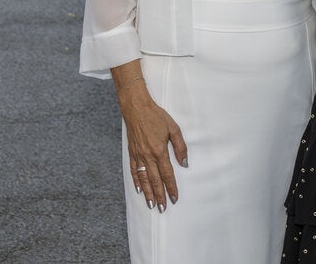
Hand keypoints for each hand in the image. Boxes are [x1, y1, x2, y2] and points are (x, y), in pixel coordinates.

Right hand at [119, 83, 187, 211]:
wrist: (136, 107)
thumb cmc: (156, 116)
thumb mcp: (173, 128)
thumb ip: (180, 147)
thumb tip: (184, 163)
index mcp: (160, 150)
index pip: (167, 174)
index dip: (171, 187)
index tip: (174, 198)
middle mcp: (148, 156)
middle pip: (155, 180)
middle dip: (160, 196)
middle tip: (163, 208)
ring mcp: (138, 155)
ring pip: (144, 179)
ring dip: (148, 193)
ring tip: (151, 204)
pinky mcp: (131, 152)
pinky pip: (134, 171)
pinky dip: (136, 181)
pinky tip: (139, 189)